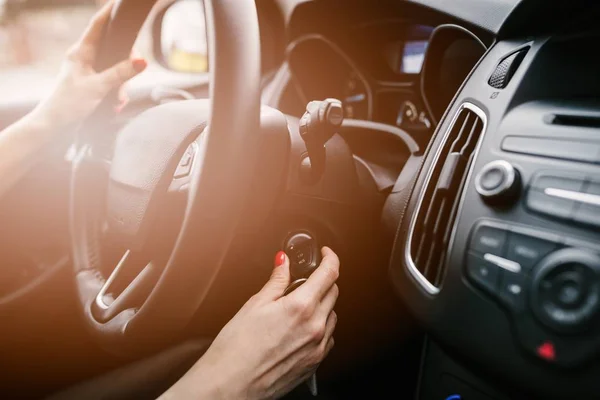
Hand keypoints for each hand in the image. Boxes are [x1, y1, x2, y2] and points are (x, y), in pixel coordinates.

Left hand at [32, 0, 146, 130]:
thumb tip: (142, 61)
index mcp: (81, 52)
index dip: (109, 13)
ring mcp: (88, 71)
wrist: (54, 126)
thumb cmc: (69, 104)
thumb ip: (121, 73)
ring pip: (115, 70)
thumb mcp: (98, 87)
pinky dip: (116, 94)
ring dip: (121, 86)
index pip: (97, 26)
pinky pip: (111, 83)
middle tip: (130, 79)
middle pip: (114, 50)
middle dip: (126, 67)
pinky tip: (115, 105)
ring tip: (117, 101)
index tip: (120, 4)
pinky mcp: (91, 85)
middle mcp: (84, 58)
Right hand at [163, 247, 339, 399]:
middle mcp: (315, 327)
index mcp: (301, 307)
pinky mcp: (315, 363)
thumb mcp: (255, 304)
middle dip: (322, 281)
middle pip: (333, 292)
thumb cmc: (237, 348)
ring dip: (322, 305)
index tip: (325, 254)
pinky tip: (300, 328)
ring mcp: (317, 347)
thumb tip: (283, 263)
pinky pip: (328, 337)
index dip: (329, 258)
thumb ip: (276, 281)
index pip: (329, 273)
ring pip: (332, 315)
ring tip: (297, 308)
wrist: (230, 384)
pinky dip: (320, 327)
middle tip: (303, 281)